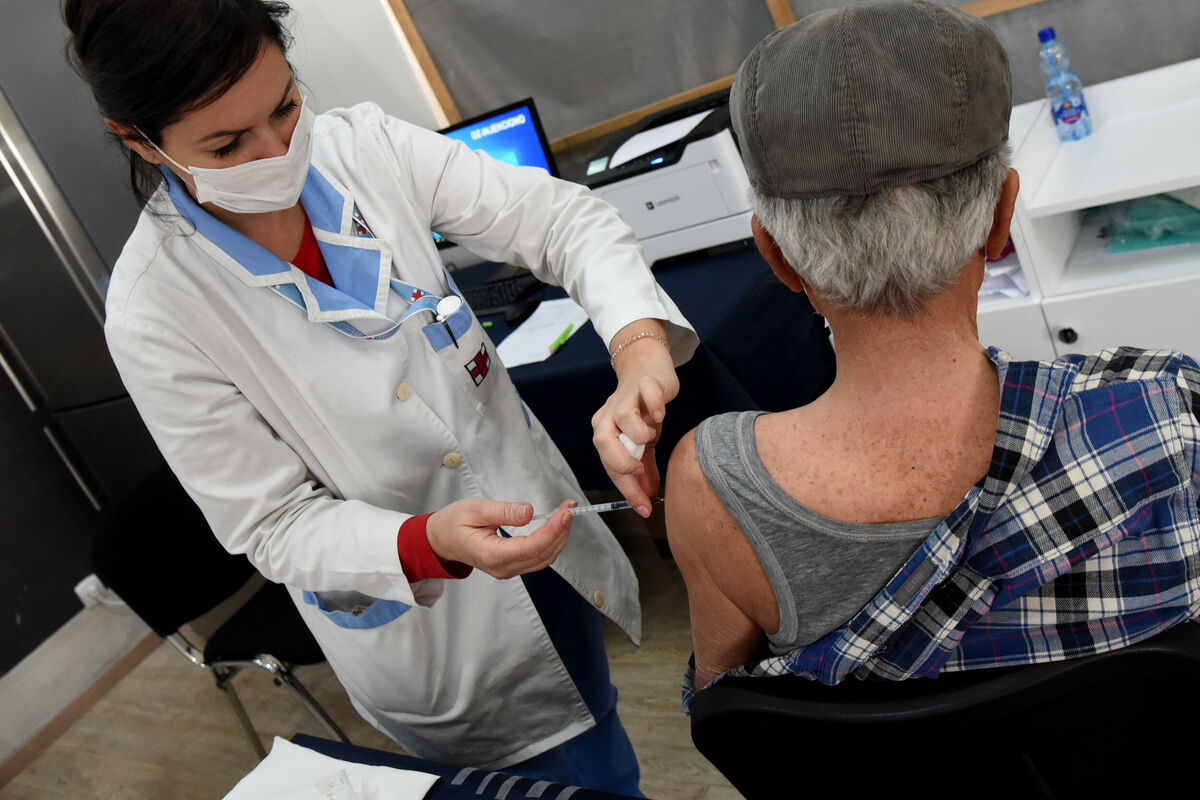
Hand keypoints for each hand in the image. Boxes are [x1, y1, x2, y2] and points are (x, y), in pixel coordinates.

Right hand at [426, 498, 574, 579]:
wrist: (441, 540)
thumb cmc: (454, 523)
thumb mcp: (476, 509)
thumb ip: (503, 512)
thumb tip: (529, 512)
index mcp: (492, 555)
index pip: (531, 547)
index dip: (552, 531)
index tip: (564, 512)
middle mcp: (503, 568)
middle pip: (543, 555)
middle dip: (560, 531)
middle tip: (569, 507)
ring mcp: (508, 570)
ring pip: (544, 558)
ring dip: (559, 537)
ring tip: (566, 513)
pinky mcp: (512, 566)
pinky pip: (538, 558)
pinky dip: (551, 541)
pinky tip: (555, 525)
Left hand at [592, 321, 678, 516]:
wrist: (648, 369)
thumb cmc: (643, 409)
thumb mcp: (642, 443)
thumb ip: (645, 469)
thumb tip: (649, 497)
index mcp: (604, 431)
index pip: (609, 465)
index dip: (627, 488)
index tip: (644, 508)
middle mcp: (609, 415)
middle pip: (602, 442)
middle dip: (621, 463)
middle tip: (640, 469)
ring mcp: (625, 398)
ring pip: (624, 419)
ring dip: (642, 434)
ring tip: (653, 436)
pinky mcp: (644, 384)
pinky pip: (647, 395)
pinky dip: (655, 407)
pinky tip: (661, 415)